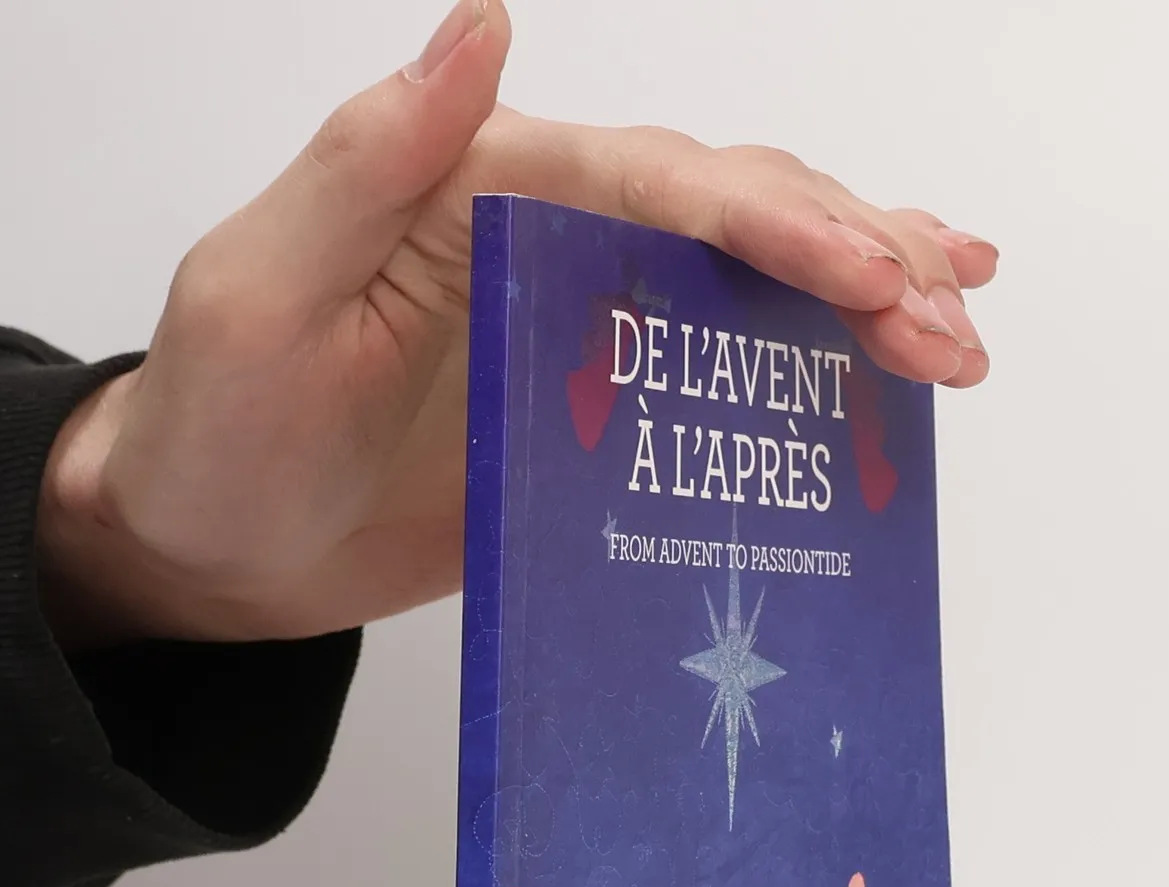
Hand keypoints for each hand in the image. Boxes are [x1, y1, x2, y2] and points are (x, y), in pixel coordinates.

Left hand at [37, 0, 997, 644]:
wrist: (210, 551)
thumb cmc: (217, 428)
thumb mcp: (261, 291)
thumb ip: (367, 163)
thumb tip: (477, 25)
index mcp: (482, 188)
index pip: (657, 184)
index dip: (774, 226)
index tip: (868, 280)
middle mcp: (548, 239)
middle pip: (731, 218)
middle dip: (855, 260)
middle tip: (947, 329)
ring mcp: (579, 327)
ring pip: (747, 283)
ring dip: (862, 296)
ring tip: (959, 332)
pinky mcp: (594, 412)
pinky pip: (718, 379)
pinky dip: (806, 371)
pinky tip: (883, 374)